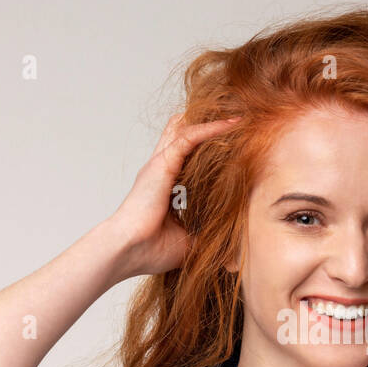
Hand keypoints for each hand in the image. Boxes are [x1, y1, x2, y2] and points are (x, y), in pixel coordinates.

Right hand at [105, 112, 240, 276]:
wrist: (128, 250)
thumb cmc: (150, 250)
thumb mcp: (189, 242)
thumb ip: (207, 237)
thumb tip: (231, 251)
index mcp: (165, 187)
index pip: (185, 160)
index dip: (204, 149)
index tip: (229, 144)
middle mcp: (161, 171)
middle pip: (181, 136)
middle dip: (205, 126)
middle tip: (232, 118)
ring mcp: (161, 164)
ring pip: (186, 130)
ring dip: (212, 122)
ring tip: (238, 115)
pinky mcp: (163, 163)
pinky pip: (190, 137)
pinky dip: (212, 129)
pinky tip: (233, 124)